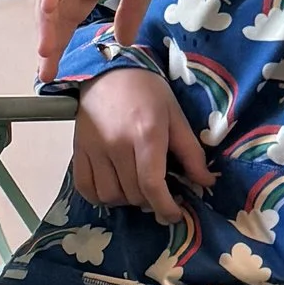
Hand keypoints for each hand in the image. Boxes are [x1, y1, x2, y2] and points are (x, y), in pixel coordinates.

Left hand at [35, 0, 133, 76]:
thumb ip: (130, 12)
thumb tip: (123, 42)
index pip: (69, 21)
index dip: (60, 46)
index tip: (53, 74)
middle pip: (55, 14)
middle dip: (49, 42)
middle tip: (45, 71)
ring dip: (48, 22)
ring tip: (46, 49)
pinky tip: (49, 10)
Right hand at [71, 68, 214, 218]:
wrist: (108, 70)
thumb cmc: (147, 91)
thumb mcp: (175, 116)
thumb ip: (190, 152)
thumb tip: (206, 182)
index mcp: (146, 135)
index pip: (153, 186)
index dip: (165, 207)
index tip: (174, 214)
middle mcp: (118, 145)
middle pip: (133, 194)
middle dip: (150, 201)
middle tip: (159, 193)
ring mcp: (94, 149)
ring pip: (110, 195)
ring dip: (126, 200)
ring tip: (135, 189)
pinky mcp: (78, 150)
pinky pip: (85, 188)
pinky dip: (99, 196)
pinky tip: (113, 189)